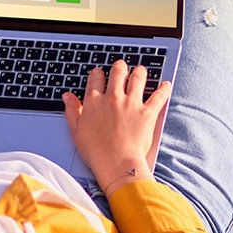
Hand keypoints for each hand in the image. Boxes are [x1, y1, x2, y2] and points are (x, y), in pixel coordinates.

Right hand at [62, 60, 170, 192]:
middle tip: (122, 69)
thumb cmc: (96, 152)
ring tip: (140, 72)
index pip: (96, 76)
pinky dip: (164, 88)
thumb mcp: (76, 131)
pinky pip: (159, 95)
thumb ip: (72, 110)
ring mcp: (131, 103)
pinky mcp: (147, 112)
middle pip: (118, 70)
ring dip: (140, 72)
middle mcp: (112, 98)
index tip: (100, 75)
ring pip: (138, 76)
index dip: (98, 74)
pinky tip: (165, 85)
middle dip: (120, 67)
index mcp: (94, 101)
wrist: (116, 164)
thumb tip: (67, 96)